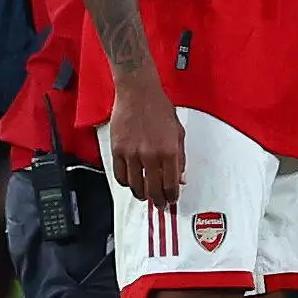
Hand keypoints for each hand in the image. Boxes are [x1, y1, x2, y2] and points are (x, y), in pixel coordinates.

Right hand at [109, 67, 185, 207]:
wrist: (137, 92)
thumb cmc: (158, 107)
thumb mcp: (178, 132)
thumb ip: (180, 157)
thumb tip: (180, 177)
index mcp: (169, 151)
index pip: (171, 184)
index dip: (172, 197)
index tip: (172, 201)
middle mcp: (151, 155)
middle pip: (154, 190)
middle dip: (158, 202)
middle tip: (160, 205)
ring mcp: (132, 154)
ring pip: (136, 186)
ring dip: (142, 195)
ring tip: (145, 196)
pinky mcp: (117, 150)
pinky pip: (120, 175)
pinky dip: (126, 183)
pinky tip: (131, 183)